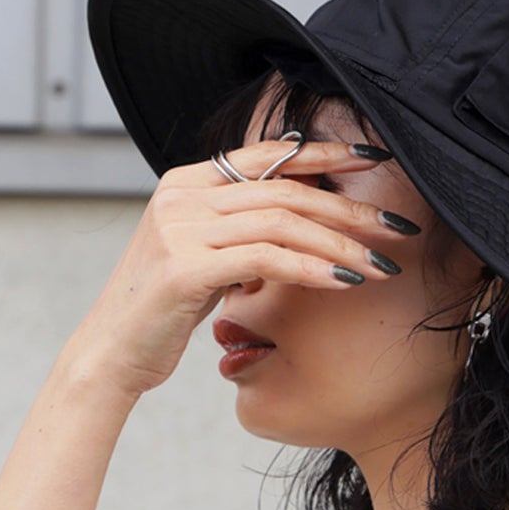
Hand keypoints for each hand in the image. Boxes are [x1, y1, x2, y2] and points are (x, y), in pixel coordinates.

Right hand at [60, 136, 414, 401]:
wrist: (111, 355)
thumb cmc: (163, 314)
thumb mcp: (204, 259)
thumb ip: (238, 231)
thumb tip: (296, 217)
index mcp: (186, 183)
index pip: (269, 155)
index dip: (327, 154)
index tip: (377, 162)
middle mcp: (182, 195)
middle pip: (286, 190)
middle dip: (350, 209)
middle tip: (397, 229)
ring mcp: (181, 227)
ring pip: (283, 222)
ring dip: (341, 244)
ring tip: (381, 266)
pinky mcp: (185, 266)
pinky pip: (266, 259)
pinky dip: (312, 269)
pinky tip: (344, 283)